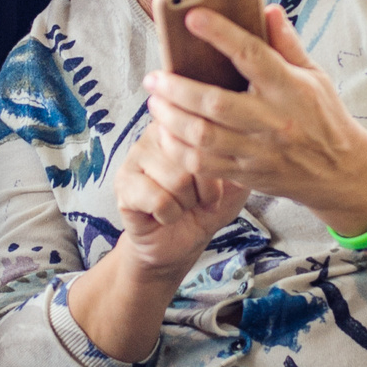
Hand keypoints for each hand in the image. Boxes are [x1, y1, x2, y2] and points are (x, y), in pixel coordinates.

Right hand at [112, 121, 248, 277]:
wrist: (180, 242)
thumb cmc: (205, 207)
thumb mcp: (234, 183)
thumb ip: (239, 159)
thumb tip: (243, 143)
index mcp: (186, 124)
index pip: (208, 134)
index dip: (218, 170)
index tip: (216, 184)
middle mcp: (158, 132)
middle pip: (194, 159)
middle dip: (204, 191)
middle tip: (198, 199)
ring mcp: (136, 155)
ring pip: (177, 180)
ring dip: (186, 204)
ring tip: (181, 205)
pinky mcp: (123, 182)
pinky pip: (158, 199)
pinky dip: (170, 215)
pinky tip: (164, 214)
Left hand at [142, 7, 366, 227]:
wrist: (341, 172)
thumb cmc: (324, 116)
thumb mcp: (314, 75)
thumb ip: (287, 44)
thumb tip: (267, 9)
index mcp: (290, 89)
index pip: (252, 55)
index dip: (220, 34)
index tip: (191, 17)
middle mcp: (273, 120)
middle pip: (215, 103)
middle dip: (176, 88)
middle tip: (154, 76)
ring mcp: (259, 151)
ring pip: (203, 136)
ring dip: (170, 118)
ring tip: (155, 101)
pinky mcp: (247, 175)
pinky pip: (202, 165)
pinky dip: (177, 148)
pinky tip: (166, 131)